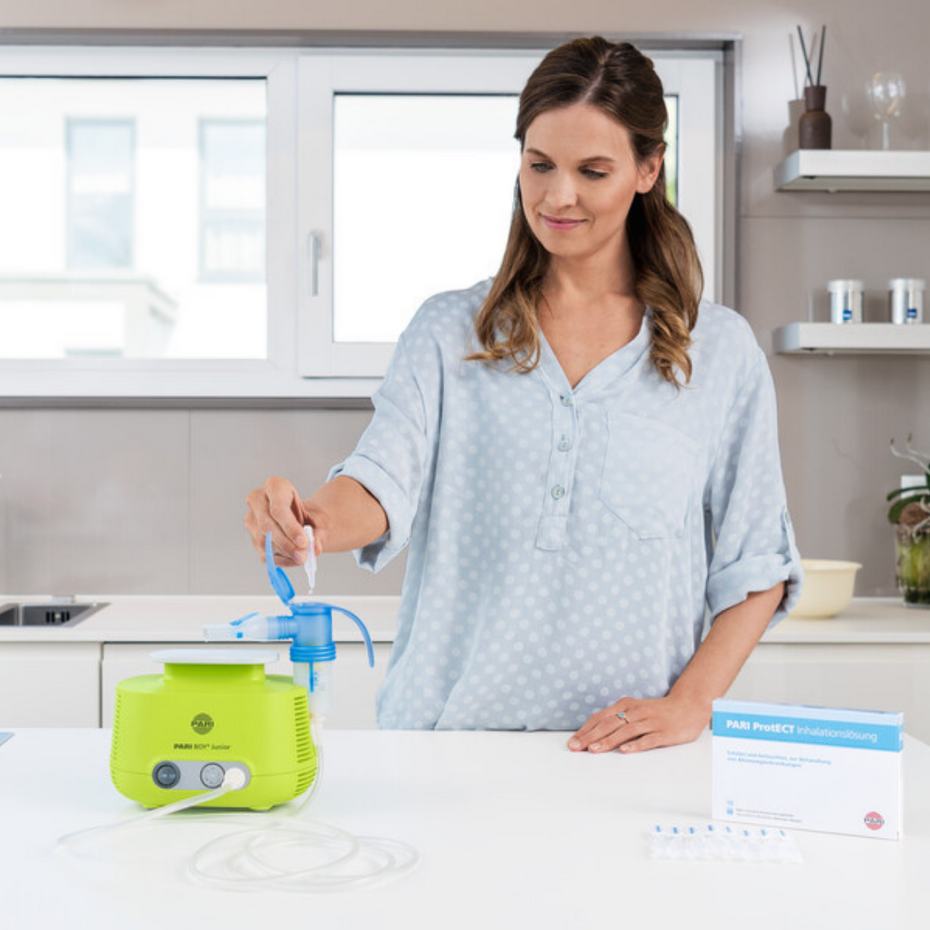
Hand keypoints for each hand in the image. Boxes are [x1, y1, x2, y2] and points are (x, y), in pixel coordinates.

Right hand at [244, 476, 316, 566]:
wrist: (294, 513)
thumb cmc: (302, 511)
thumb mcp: (314, 515)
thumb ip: (317, 531)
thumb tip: (315, 548)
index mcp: (274, 486)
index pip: (278, 509)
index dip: (290, 528)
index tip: (304, 541)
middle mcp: (257, 499)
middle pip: (267, 526)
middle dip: (286, 543)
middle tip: (303, 555)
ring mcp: (251, 518)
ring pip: (263, 540)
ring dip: (283, 552)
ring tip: (301, 557)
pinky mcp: (251, 535)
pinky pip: (263, 552)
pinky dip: (280, 559)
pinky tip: (293, 560)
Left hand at [567, 693, 710, 754]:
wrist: (688, 706)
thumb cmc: (657, 711)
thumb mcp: (635, 710)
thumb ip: (618, 719)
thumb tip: (594, 733)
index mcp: (626, 705)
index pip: (601, 717)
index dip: (585, 729)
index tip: (573, 741)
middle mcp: (636, 712)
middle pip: (609, 724)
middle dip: (590, 736)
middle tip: (576, 747)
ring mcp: (650, 722)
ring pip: (625, 731)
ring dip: (608, 741)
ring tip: (594, 750)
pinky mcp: (663, 732)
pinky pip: (648, 739)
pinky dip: (635, 745)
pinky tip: (624, 751)